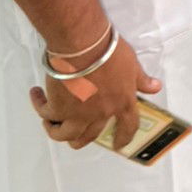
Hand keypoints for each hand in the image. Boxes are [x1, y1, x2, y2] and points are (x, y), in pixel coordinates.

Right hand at [29, 34, 162, 151]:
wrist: (82, 46)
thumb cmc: (109, 51)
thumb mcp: (132, 64)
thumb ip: (141, 79)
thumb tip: (155, 87)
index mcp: (122, 104)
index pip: (128, 127)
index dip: (123, 138)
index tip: (118, 145)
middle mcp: (101, 115)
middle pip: (89, 137)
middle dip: (80, 138)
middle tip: (73, 132)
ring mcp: (78, 115)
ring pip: (65, 135)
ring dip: (55, 130)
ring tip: (49, 119)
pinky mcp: (58, 109)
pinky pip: (45, 115)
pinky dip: (39, 106)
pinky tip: (36, 95)